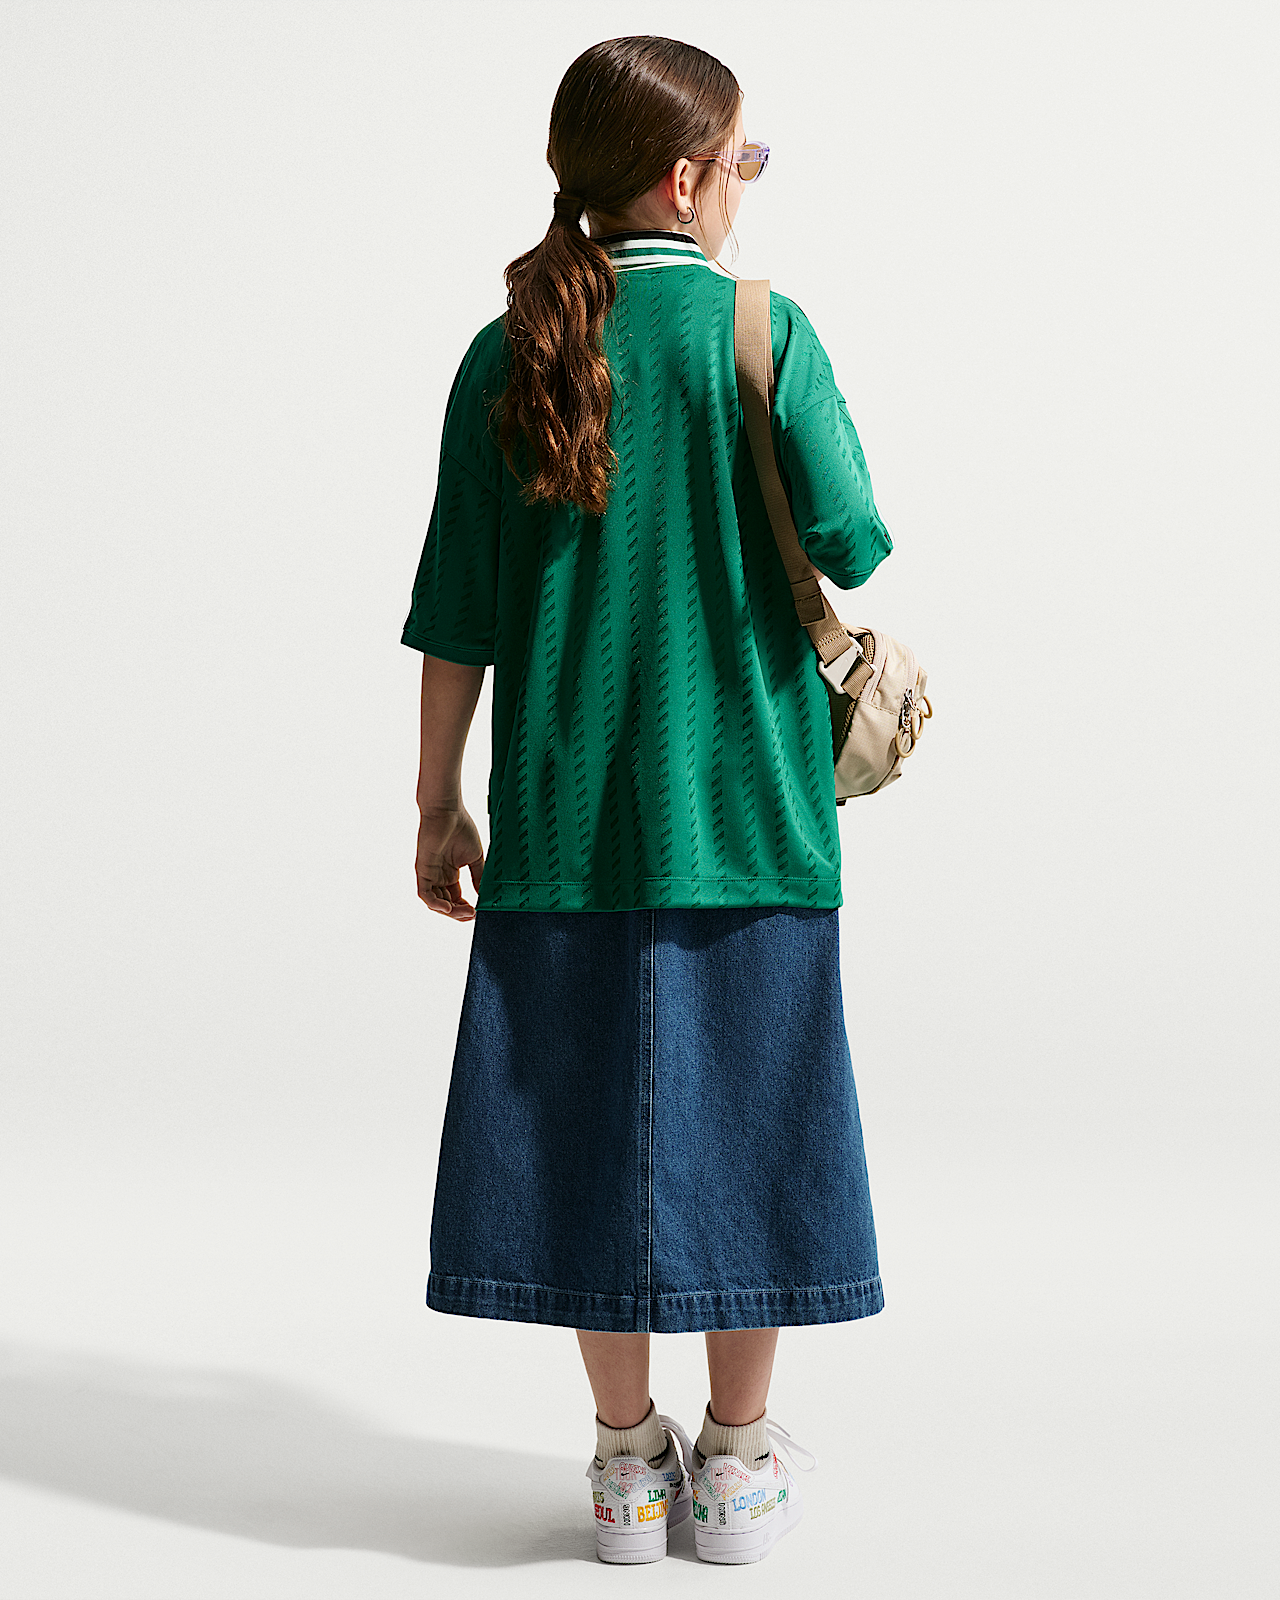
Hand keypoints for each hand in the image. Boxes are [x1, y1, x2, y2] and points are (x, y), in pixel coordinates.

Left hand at [416, 804, 484, 919]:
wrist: (448, 811)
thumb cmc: (460, 827)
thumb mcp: (475, 857)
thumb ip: (479, 876)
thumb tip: (484, 894)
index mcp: (450, 872)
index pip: (455, 898)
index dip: (465, 907)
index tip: (478, 911)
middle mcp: (439, 876)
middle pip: (446, 903)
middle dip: (459, 912)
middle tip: (473, 914)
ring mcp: (430, 874)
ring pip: (436, 902)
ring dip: (450, 911)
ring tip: (465, 912)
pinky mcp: (423, 871)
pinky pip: (425, 894)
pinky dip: (436, 904)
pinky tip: (449, 909)